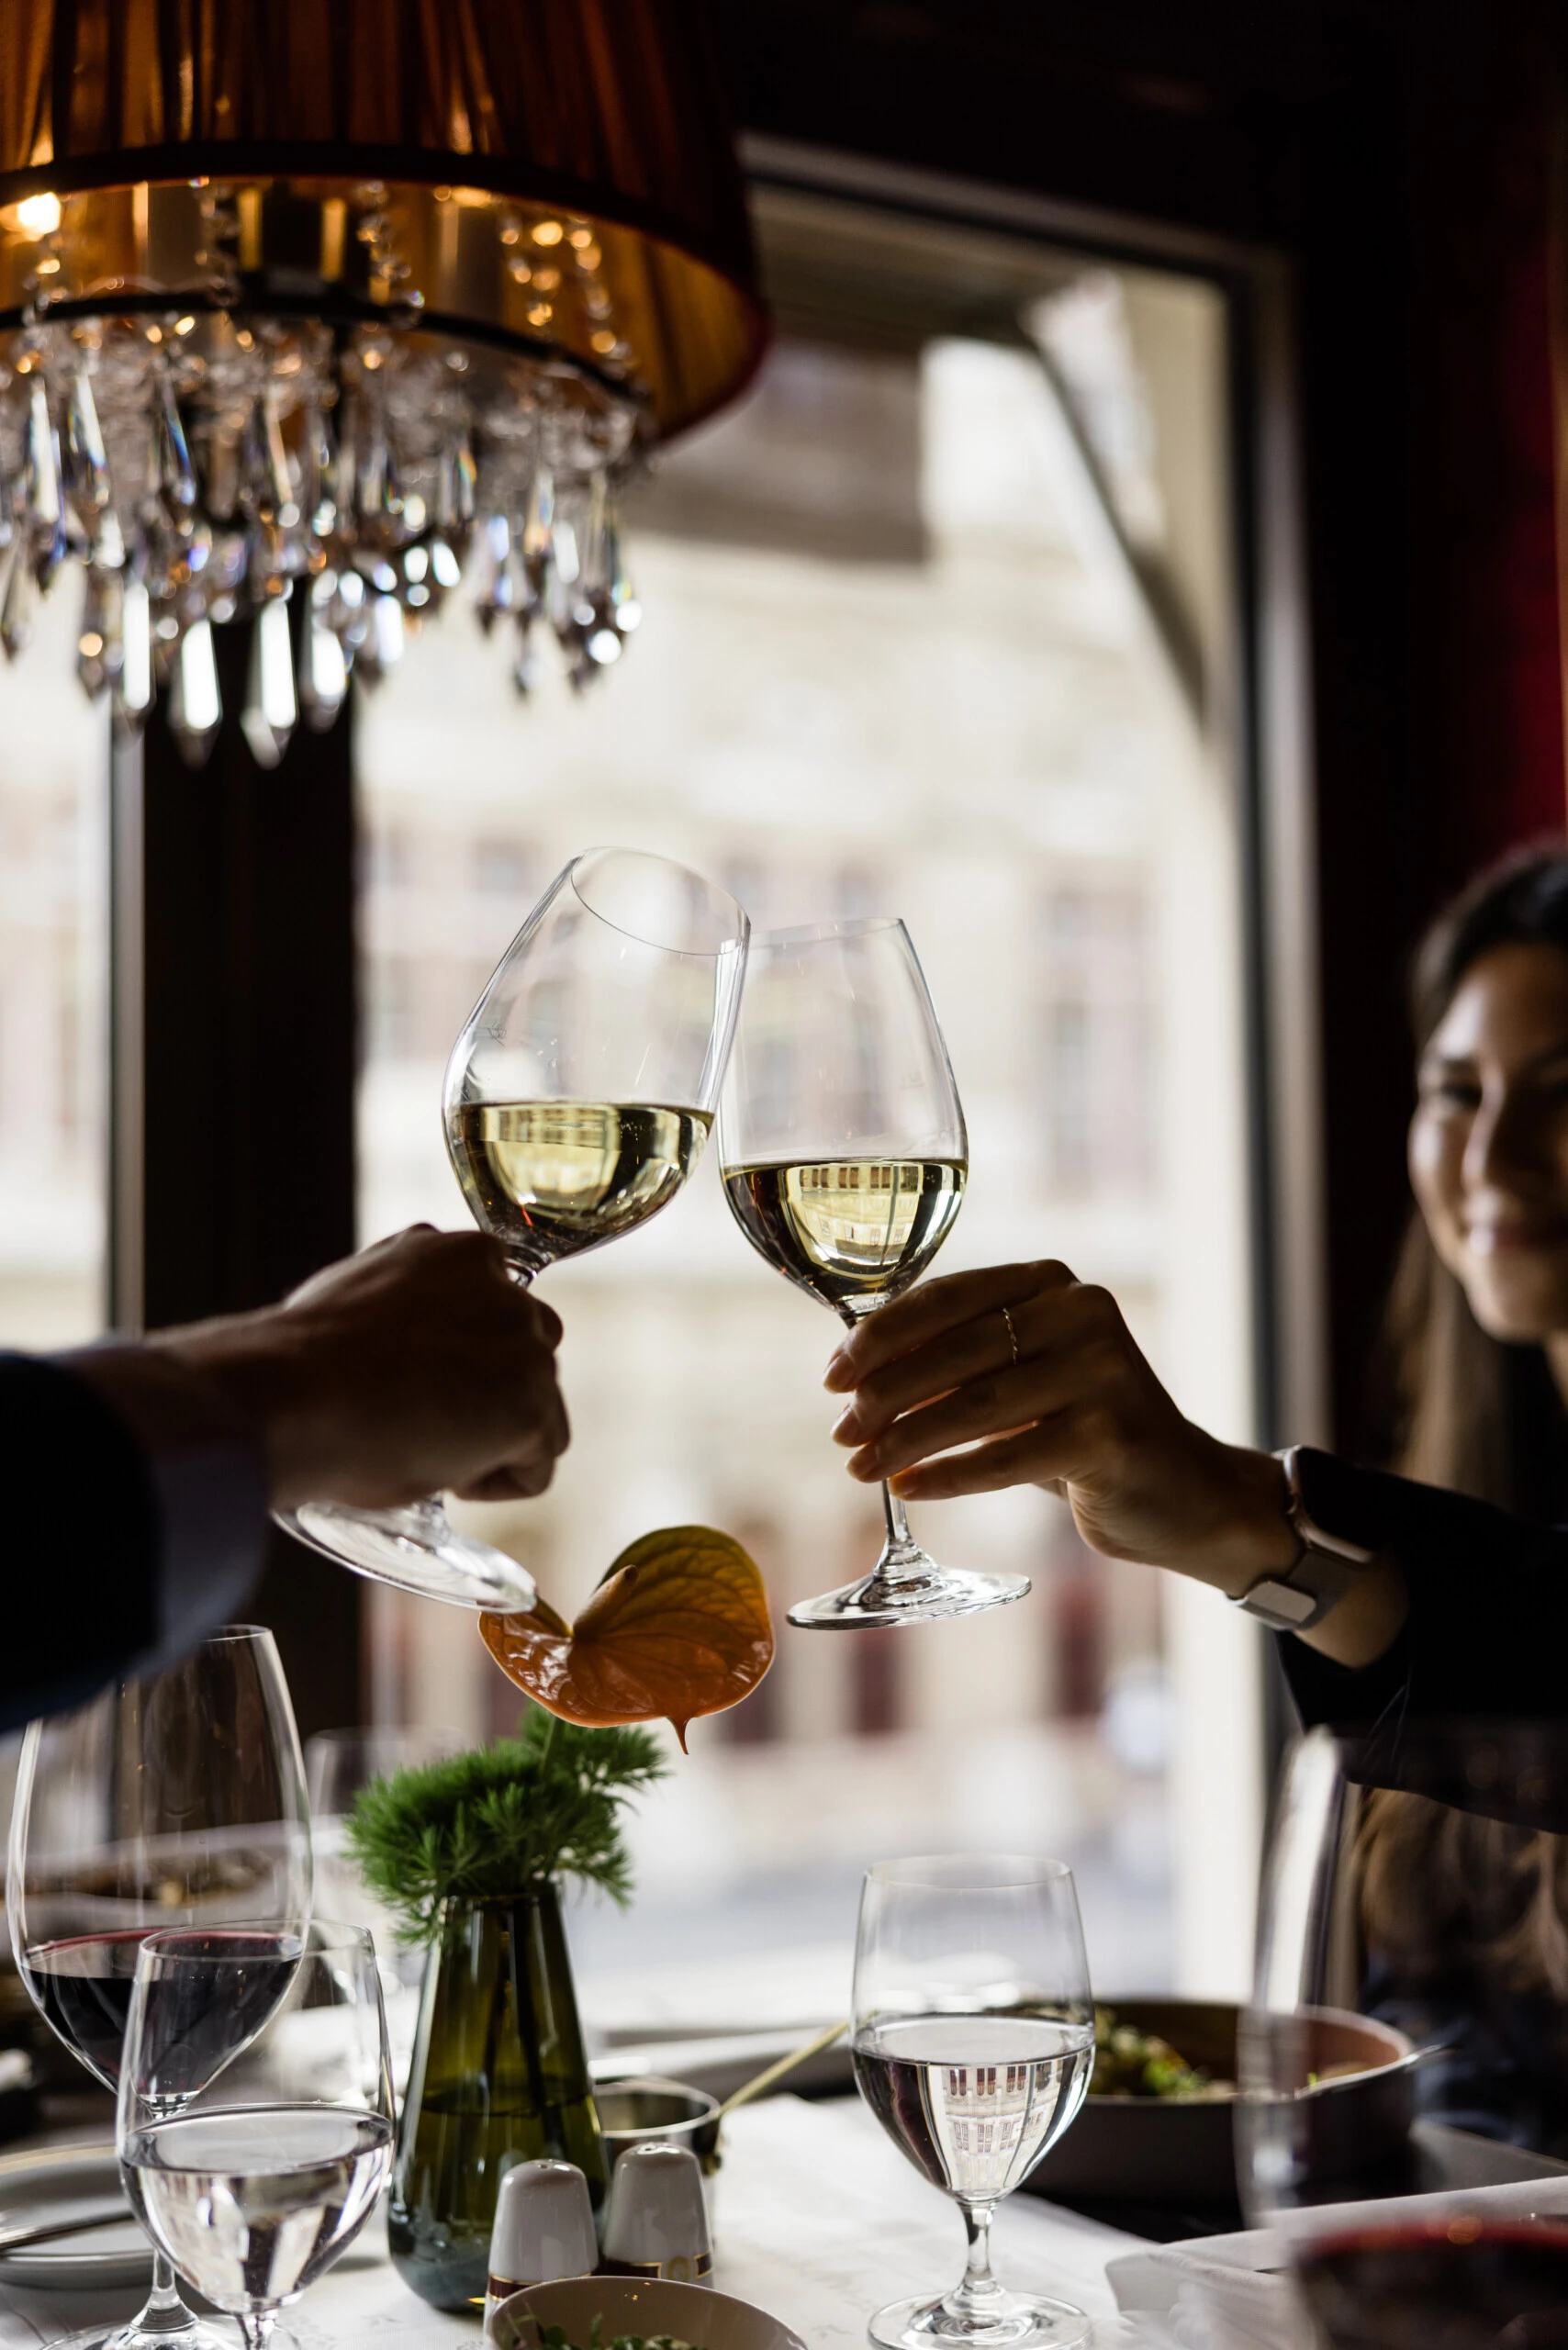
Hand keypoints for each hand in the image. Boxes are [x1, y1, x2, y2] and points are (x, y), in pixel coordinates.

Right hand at [134, 1227, 568, 1510]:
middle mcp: (506, 1291)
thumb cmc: (307, 1363)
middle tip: (423, 1423)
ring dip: (491, 1440)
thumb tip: (405, 1336)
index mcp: (462, 1254)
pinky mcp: (532, 1407)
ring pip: (537, 1412)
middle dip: (490, 1394)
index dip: (460, 1360)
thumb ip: (408, 1302)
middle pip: (528, 1357)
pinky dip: (493, 1485)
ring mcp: (526, 1348)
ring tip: (421, 1447)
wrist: (294, 1397)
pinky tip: (441, 1475)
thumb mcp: (362, 1296)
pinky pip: (536, 1467)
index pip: (495, 1311)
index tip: (413, 1384)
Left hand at [823, 1260, 1295, 1593]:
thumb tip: (852, 1378)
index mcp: (1051, 1283)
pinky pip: (1006, 1457)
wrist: (1178, 1491)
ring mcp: (1103, 1371)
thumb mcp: (1019, 1380)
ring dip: (906, 1439)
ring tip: (860, 1466)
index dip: (880, 1336)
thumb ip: (954, 1362)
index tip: (830, 1375)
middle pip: (956, 1351)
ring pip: (976, 1406)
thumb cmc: (1079, 1428)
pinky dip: (948, 1475)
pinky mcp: (1109, 1435)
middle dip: (884, 1394)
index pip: (947, 1297)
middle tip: (840, 1432)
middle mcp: (1082, 1313)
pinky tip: (907, 1488)